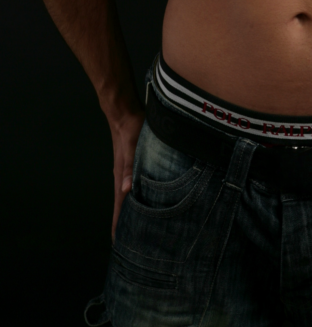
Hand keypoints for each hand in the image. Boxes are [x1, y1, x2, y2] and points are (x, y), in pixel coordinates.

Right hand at [109, 108, 144, 240]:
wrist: (125, 112)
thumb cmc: (130, 129)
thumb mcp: (132, 147)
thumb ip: (130, 168)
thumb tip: (126, 189)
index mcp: (121, 178)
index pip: (118, 208)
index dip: (118, 226)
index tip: (118, 245)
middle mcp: (123, 178)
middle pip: (123, 207)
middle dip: (126, 225)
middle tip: (133, 245)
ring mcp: (128, 172)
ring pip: (130, 198)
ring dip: (134, 212)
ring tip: (141, 228)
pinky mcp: (134, 165)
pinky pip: (136, 187)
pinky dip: (140, 198)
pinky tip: (148, 200)